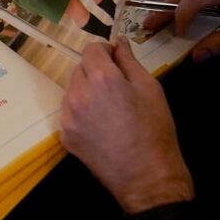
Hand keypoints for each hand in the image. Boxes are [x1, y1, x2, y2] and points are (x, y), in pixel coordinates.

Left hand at [61, 39, 192, 212]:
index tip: (117, 60)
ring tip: (110, 109)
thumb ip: (130, 61)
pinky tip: (101, 125)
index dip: (105, 51)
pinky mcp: (65, 135)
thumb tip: (119, 42)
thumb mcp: (150, 89)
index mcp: (101, 78)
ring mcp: (68, 116)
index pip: (91, 49)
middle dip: (95, 71)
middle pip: (79, 68)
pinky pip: (70, 112)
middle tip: (118, 88)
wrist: (146, 177)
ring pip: (72, 90)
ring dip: (87, 91)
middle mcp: (78, 94)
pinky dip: (81, 112)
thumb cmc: (155, 130)